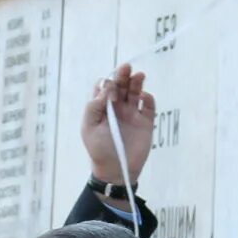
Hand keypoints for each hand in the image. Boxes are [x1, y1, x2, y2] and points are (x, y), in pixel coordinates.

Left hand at [80, 64, 155, 187]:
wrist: (116, 170)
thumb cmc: (99, 150)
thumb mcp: (89, 128)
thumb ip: (94, 107)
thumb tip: (106, 88)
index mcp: (102, 107)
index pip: (105, 87)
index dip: (107, 83)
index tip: (109, 87)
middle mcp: (118, 107)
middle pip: (121, 85)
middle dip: (122, 75)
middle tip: (126, 67)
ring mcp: (132, 113)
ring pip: (135, 91)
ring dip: (136, 81)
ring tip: (138, 75)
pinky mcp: (145, 121)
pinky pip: (149, 105)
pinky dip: (148, 98)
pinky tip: (143, 97)